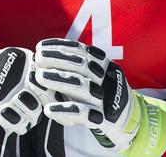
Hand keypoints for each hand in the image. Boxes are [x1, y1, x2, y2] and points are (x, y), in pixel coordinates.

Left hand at [33, 39, 165, 155]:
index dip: (60, 46)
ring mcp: (102, 98)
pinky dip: (65, 110)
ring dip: (58, 80)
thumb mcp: (92, 75)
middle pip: (81, 65)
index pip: (80, 50)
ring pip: (81, 86)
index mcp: (102, 64)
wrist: (128, 119)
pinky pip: (82, 113)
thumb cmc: (100, 93)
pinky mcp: (100, 117)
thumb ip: (75, 66)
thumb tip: (44, 55)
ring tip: (39, 76)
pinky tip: (49, 109)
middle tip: (37, 58)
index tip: (40, 46)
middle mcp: (104, 78)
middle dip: (57, 59)